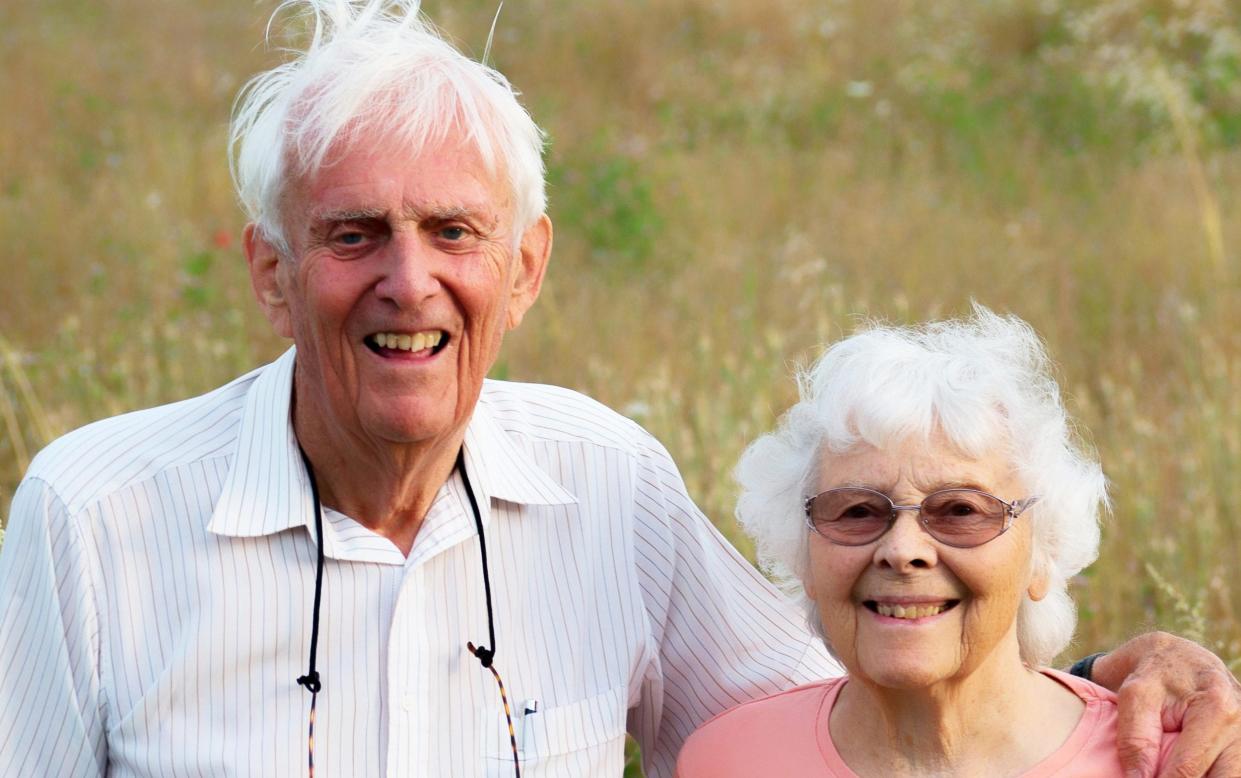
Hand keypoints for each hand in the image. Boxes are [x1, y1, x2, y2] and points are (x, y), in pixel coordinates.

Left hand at [1091, 632, 1240, 777]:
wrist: (1176, 656)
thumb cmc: (1154, 674)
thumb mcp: (1135, 696)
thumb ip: (1136, 739)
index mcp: (1217, 708)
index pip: (1189, 768)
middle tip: (1158, 777)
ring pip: (1229, 777)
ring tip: (1169, 771)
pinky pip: (1230, 770)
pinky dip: (1210, 773)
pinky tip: (1188, 772)